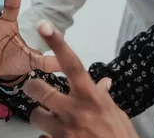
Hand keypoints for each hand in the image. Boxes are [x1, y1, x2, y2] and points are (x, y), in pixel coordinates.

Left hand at [23, 21, 137, 137]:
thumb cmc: (120, 136)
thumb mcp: (115, 113)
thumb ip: (102, 97)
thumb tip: (104, 83)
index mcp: (90, 97)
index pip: (71, 64)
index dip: (58, 43)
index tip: (44, 26)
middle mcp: (74, 111)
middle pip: (39, 89)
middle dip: (33, 87)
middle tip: (36, 88)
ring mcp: (63, 131)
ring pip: (35, 115)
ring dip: (40, 116)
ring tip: (49, 120)